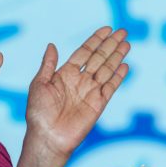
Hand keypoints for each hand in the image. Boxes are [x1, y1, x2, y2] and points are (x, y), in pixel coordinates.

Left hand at [25, 27, 129, 159]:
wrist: (47, 137)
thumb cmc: (38, 113)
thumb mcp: (39, 84)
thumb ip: (48, 64)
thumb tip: (52, 45)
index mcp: (65, 74)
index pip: (84, 52)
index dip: (95, 40)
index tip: (107, 29)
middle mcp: (80, 81)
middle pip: (99, 58)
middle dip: (110, 44)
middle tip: (123, 32)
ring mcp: (90, 92)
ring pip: (107, 69)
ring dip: (117, 56)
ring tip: (127, 44)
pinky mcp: (98, 104)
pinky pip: (111, 87)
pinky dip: (118, 76)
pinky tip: (125, 65)